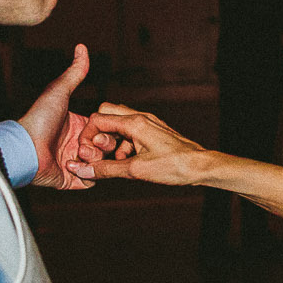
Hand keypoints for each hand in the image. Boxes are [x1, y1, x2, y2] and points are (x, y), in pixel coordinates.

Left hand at [19, 45, 96, 188]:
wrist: (24, 148)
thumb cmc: (38, 119)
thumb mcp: (59, 92)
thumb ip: (74, 73)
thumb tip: (81, 47)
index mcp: (80, 126)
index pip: (106, 127)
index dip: (107, 127)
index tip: (99, 126)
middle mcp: (79, 144)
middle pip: (109, 146)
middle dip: (102, 144)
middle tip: (86, 142)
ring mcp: (77, 163)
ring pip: (103, 163)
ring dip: (92, 157)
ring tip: (75, 153)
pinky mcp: (73, 180)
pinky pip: (92, 179)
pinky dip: (86, 173)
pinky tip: (70, 164)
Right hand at [80, 104, 211, 185]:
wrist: (200, 166)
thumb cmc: (174, 165)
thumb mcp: (136, 170)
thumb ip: (106, 169)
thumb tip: (83, 170)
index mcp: (134, 122)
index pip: (98, 118)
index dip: (87, 136)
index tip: (85, 153)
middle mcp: (141, 117)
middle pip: (106, 113)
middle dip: (97, 132)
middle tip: (99, 152)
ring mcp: (148, 123)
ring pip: (119, 122)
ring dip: (110, 139)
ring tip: (112, 159)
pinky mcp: (154, 131)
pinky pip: (131, 131)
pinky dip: (123, 144)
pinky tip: (127, 161)